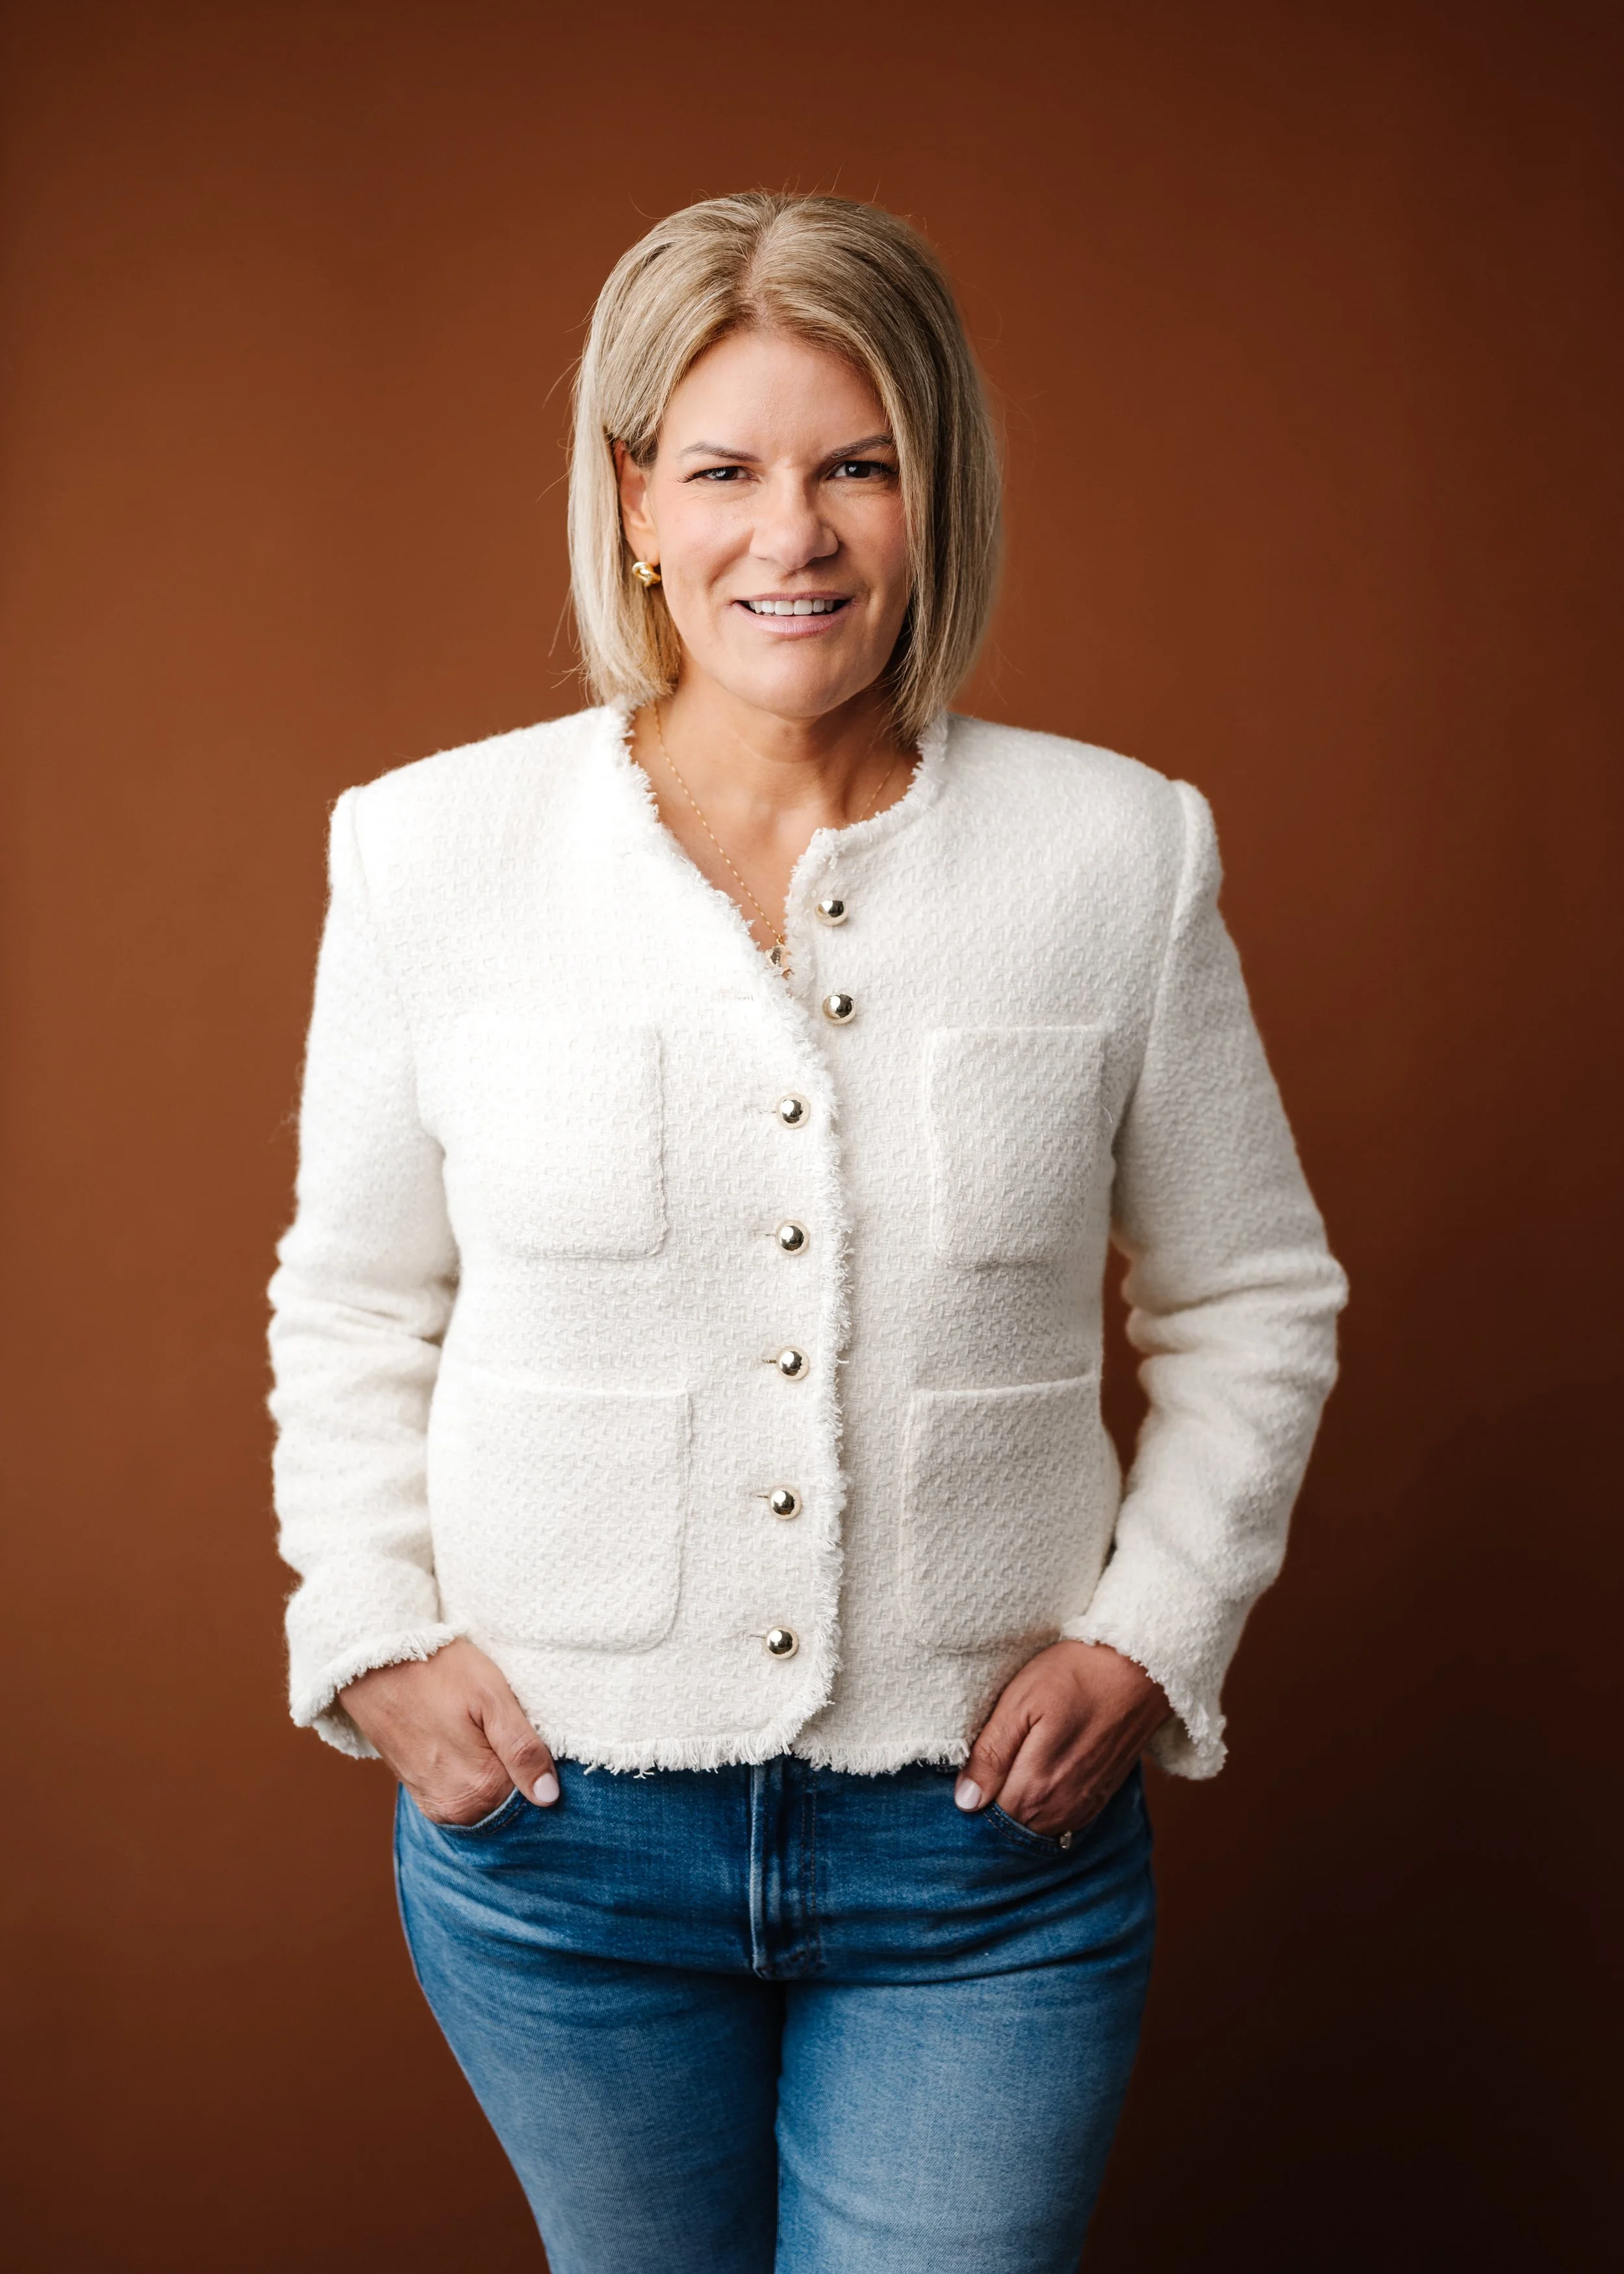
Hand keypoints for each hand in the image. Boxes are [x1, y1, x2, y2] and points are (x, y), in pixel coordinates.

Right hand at [338, 1639, 559, 1825]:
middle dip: (520, 1772)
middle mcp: (457, 1810)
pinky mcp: (423, 1794)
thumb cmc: (437, 1671)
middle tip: (506, 1726)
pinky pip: (465, 1796)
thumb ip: (523, 1749)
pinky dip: (476, 1775)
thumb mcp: (492, 1697)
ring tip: (485, 1730)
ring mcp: (437, 1806)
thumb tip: (549, 1797)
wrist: (373, 1665)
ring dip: (498, 1773)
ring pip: (489, 1800)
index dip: (543, 1767)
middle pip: (512, 1802)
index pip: (537, 1798)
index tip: (536, 1735)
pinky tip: (471, 1742)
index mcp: (481, 1789)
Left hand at [954, 1640, 1170, 1838]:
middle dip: (995, 1804)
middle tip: (989, 1765)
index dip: (973, 1797)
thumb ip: (992, 1754)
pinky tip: (1041, 1778)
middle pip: (1013, 1825)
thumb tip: (966, 1801)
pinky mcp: (1101, 1797)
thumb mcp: (1020, 1703)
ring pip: (1038, 1826)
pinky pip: (1064, 1821)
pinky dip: (1047, 1807)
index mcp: (1035, 1786)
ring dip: (1021, 1807)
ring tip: (1014, 1768)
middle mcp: (1061, 1808)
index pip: (988, 1817)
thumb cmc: (1075, 1676)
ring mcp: (1084, 1806)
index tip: (968, 1772)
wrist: (1140, 1669)